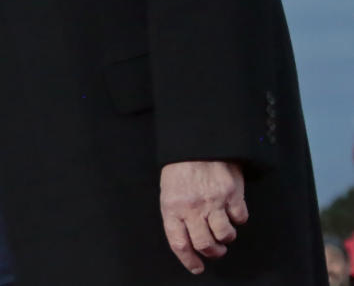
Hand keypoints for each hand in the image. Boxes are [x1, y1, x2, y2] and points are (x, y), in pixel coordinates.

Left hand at [159, 160, 247, 274]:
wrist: (198, 143)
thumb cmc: (181, 168)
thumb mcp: (169, 191)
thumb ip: (176, 214)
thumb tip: (186, 240)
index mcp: (173, 207)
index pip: (179, 243)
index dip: (188, 260)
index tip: (197, 267)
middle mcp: (193, 207)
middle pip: (204, 244)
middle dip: (212, 252)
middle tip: (215, 249)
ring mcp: (214, 201)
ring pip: (225, 235)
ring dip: (226, 238)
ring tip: (224, 232)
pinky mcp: (233, 194)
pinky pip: (241, 218)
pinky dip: (238, 219)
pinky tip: (232, 211)